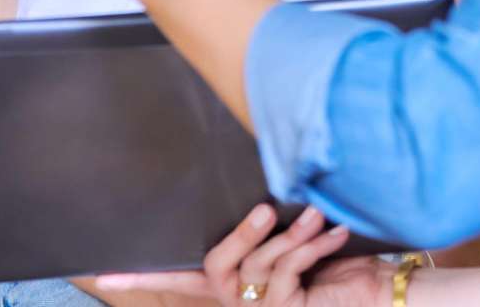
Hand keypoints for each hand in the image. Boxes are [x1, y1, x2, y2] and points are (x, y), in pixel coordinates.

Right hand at [91, 204, 389, 306]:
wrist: (379, 294)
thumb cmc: (340, 264)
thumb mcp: (297, 238)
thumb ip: (268, 223)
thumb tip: (259, 185)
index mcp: (234, 283)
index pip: (180, 281)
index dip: (141, 279)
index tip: (100, 276)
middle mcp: (240, 299)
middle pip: (215, 265)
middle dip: (241, 236)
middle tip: (262, 210)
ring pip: (257, 265)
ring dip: (290, 236)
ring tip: (316, 217)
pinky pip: (287, 272)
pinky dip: (311, 248)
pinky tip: (334, 234)